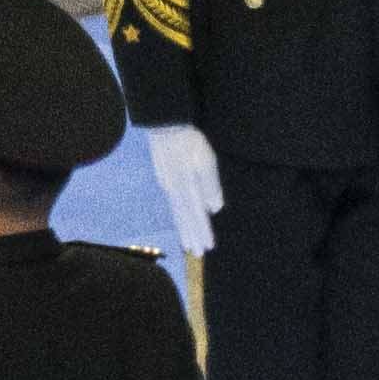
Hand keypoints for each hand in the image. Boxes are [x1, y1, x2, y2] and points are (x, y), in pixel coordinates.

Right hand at [137, 126, 223, 252]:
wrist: (164, 125)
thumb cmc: (190, 142)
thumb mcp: (206, 161)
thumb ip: (210, 186)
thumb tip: (214, 209)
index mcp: (187, 187)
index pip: (196, 215)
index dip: (203, 231)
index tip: (208, 247)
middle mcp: (174, 190)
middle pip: (185, 218)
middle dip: (192, 236)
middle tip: (198, 253)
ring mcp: (167, 185)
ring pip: (178, 212)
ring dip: (184, 229)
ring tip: (189, 245)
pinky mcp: (164, 180)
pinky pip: (173, 204)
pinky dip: (178, 216)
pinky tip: (182, 222)